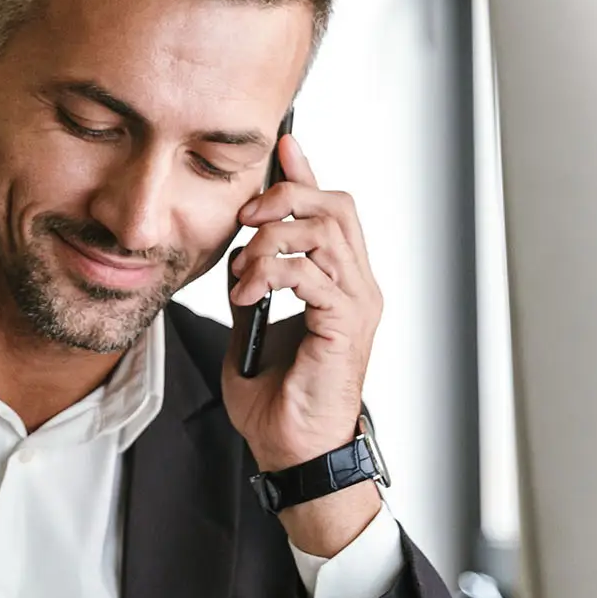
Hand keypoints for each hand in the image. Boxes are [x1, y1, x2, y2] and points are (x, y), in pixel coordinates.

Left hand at [224, 134, 385, 556]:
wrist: (291, 451)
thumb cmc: (278, 402)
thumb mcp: (251, 325)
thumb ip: (253, 283)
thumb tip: (239, 249)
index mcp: (340, 283)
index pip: (331, 209)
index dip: (307, 172)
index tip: (281, 146)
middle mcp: (358, 287)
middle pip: (336, 205)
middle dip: (286, 195)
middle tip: (245, 216)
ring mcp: (357, 304)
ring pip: (325, 230)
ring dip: (272, 238)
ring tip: (242, 269)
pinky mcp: (345, 325)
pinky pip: (310, 272)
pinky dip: (271, 272)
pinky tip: (247, 294)